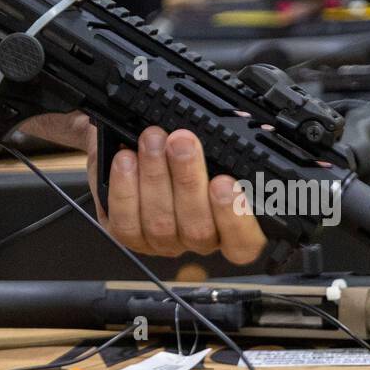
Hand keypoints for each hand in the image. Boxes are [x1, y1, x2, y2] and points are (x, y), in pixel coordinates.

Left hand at [86, 126, 266, 262]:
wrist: (135, 146)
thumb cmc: (180, 148)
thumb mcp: (207, 142)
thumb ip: (219, 145)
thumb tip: (227, 128)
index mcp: (230, 222)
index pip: (244, 241)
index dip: (237, 218)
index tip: (226, 182)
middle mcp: (199, 237)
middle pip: (199, 228)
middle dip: (188, 179)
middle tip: (181, 142)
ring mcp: (164, 241)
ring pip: (161, 223)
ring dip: (155, 176)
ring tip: (152, 140)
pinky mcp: (130, 235)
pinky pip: (126, 222)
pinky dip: (125, 188)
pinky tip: (125, 160)